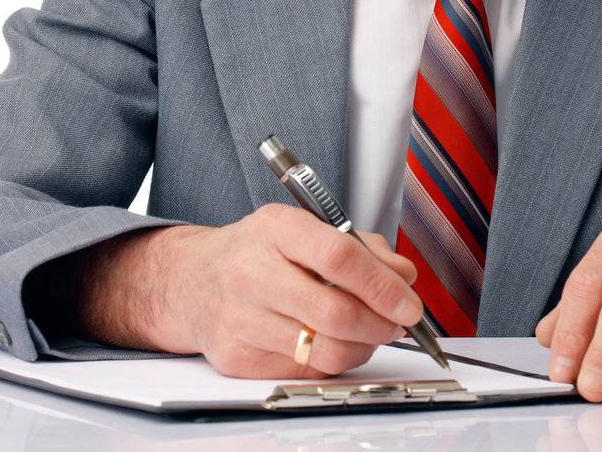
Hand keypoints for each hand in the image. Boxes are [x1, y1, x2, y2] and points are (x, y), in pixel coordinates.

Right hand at [75, 204, 422, 378]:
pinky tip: (330, 342)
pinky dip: (331, 361)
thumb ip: (360, 248)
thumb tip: (403, 278)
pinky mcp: (236, 358)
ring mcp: (240, 319)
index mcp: (275, 229)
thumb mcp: (305, 229)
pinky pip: (305, 371)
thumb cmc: (258, 252)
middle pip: (335, 312)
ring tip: (367, 333)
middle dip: (380, 324)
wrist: (192, 281)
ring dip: (362, 348)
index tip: (408, 302)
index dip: (382, 285)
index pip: (339, 256)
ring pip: (325, 351)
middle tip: (396, 322)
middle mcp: (252, 272)